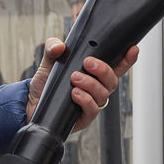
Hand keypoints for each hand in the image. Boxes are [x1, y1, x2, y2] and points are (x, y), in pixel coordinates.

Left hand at [25, 38, 139, 131]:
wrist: (32, 103)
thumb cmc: (46, 83)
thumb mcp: (49, 61)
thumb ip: (53, 48)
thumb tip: (59, 46)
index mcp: (94, 74)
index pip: (116, 66)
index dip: (127, 59)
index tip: (132, 48)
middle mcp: (96, 88)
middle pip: (113, 80)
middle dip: (103, 70)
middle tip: (88, 63)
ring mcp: (92, 103)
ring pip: (104, 94)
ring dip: (91, 84)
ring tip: (75, 78)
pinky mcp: (84, 117)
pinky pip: (93, 109)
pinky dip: (85, 99)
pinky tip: (74, 93)